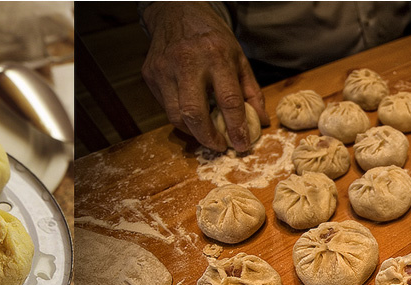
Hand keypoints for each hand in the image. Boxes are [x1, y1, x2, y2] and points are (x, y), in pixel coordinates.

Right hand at [142, 2, 263, 152]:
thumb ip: (251, 91)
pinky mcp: (151, 74)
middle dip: (208, 137)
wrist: (177, 12)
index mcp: (216, 56)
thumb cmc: (212, 37)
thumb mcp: (238, 58)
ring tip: (206, 134)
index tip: (241, 144)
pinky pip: (165, 106)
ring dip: (193, 131)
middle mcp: (188, 62)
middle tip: (219, 146)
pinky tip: (191, 114)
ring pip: (175, 116)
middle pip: (194, 113)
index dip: (236, 128)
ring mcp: (165, 68)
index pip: (229, 100)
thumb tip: (260, 122)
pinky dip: (180, 116)